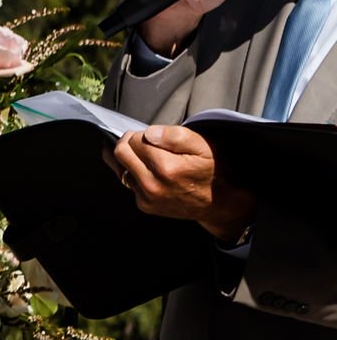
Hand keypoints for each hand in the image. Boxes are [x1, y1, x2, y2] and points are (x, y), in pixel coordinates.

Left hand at [112, 122, 255, 239]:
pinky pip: (128, 182)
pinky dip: (135, 174)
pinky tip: (151, 172)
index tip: (153, 136)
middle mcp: (152, 185)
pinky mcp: (145, 206)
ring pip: (120, 167)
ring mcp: (147, 197)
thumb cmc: (212, 170)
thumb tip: (150, 133)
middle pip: (120, 153)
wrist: (219, 202)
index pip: (134, 140)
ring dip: (130, 159)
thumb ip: (175, 135)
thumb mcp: (202, 146)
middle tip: (144, 142)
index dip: (142, 134)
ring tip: (148, 157)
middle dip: (129, 143)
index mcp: (166, 167)